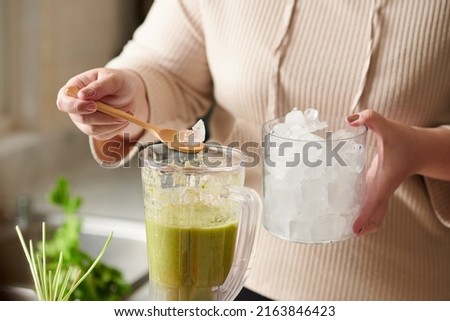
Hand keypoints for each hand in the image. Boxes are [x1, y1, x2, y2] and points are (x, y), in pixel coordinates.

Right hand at [56, 68, 148, 140]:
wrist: (129, 94)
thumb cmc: (118, 82)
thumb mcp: (113, 78)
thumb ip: (99, 85)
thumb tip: (82, 95)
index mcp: (73, 89)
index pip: (64, 102)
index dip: (76, 107)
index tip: (94, 106)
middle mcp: (75, 107)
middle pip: (81, 119)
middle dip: (103, 117)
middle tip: (121, 115)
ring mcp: (83, 121)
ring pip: (93, 130)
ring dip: (112, 123)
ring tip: (127, 112)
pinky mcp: (95, 131)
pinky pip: (104, 135)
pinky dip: (117, 128)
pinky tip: (124, 118)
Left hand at [346, 110, 422, 235]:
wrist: (421, 148)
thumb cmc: (403, 138)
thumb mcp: (386, 126)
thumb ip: (370, 118)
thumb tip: (350, 119)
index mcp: (385, 178)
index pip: (374, 201)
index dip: (365, 216)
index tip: (355, 230)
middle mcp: (384, 188)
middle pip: (376, 215)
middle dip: (365, 227)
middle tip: (348, 235)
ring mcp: (383, 190)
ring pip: (377, 213)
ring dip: (366, 223)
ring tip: (348, 231)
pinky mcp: (380, 187)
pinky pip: (374, 206)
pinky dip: (366, 214)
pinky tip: (353, 216)